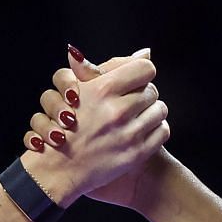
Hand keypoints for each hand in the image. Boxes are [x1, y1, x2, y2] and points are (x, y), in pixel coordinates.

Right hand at [22, 46, 168, 207]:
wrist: (58, 169)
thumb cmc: (66, 126)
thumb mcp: (77, 90)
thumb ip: (105, 68)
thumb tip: (144, 53)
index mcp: (103, 89)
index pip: (145, 68)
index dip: (140, 73)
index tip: (133, 81)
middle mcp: (117, 111)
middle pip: (153, 89)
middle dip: (143, 94)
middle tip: (130, 103)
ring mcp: (128, 134)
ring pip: (161, 110)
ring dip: (150, 112)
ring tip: (136, 118)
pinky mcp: (136, 154)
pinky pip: (163, 131)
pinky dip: (155, 130)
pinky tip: (141, 132)